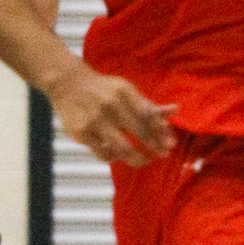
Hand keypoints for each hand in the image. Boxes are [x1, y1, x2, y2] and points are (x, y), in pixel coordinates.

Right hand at [46, 62, 176, 167]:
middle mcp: (110, 105)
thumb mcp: (126, 91)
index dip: (161, 132)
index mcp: (124, 91)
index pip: (149, 115)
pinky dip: (114, 158)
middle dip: (154, 146)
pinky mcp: (82, 133)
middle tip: (162, 154)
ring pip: (122, 148)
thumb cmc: (103, 89)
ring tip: (144, 160)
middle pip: (139, 131)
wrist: (68, 84)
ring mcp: (95, 120)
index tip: (169, 144)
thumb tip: (176, 110)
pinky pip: (104, 154)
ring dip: (137, 158)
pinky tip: (119, 156)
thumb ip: (149, 105)